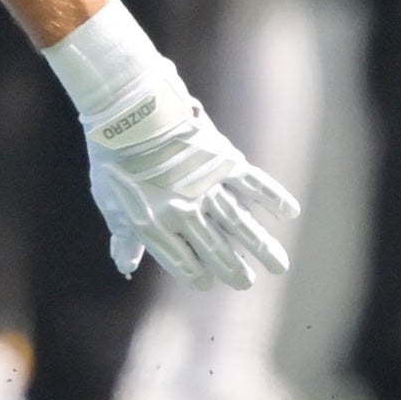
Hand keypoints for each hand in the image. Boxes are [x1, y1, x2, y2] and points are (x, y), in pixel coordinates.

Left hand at [79, 92, 298, 291]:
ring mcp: (207, 187)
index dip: (196, 275)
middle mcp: (185, 212)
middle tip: (246, 284)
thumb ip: (124, 235)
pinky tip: (290, 213)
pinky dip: (273, 197)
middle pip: (215, 249)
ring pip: (240, 225)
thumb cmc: (112, 159)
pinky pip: (253, 185)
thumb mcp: (110, 202)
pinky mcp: (223, 162)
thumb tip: (125, 265)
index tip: (207, 284)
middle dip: (232, 269)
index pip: (182, 261)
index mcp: (156, 225)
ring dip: (261, 247)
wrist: (129, 116)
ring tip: (280, 266)